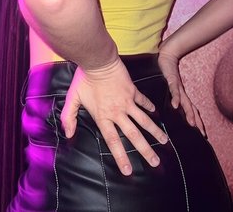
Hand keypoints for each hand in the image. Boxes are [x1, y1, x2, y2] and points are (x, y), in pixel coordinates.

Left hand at [60, 56, 168, 175]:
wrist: (98, 61)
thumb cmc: (84, 79)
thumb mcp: (73, 98)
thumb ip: (68, 117)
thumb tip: (67, 134)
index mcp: (103, 116)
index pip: (113, 141)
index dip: (121, 157)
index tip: (129, 170)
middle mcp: (117, 112)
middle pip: (133, 135)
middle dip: (145, 150)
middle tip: (155, 162)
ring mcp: (127, 101)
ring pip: (144, 120)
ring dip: (154, 131)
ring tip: (164, 141)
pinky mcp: (133, 90)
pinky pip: (143, 101)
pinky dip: (150, 106)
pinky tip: (156, 113)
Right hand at [158, 45, 205, 136]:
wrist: (167, 56)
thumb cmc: (168, 73)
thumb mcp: (172, 88)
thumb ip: (174, 97)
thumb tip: (174, 110)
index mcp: (182, 96)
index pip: (192, 111)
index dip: (198, 122)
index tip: (203, 134)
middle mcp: (182, 93)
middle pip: (191, 109)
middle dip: (197, 121)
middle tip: (201, 133)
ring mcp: (178, 87)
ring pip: (185, 102)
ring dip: (188, 112)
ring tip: (192, 123)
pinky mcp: (171, 80)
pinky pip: (174, 90)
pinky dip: (175, 98)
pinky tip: (175, 105)